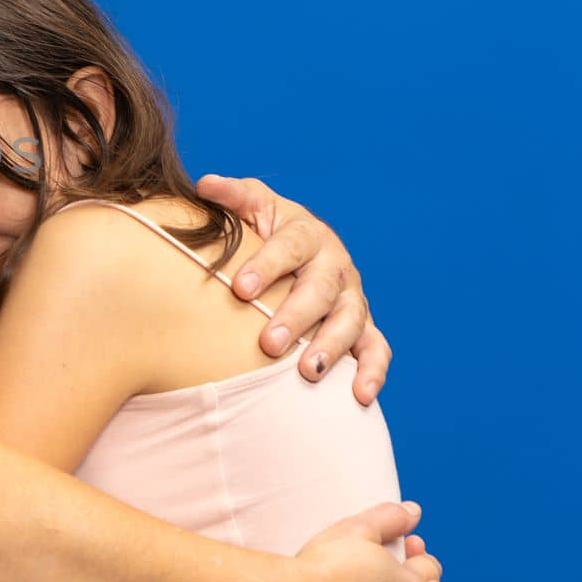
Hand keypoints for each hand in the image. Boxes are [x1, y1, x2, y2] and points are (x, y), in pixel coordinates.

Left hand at [197, 174, 389, 404]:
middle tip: (269, 343)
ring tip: (308, 372)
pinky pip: (376, 349)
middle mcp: (335, 264)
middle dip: (296, 316)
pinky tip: (359, 397)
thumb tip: (205, 184)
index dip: (267, 265)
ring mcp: (352, 297)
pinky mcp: (363, 326)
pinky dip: (372, 372)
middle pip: (320, 289)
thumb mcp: (251, 208)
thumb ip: (232, 197)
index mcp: (307, 232)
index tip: (240, 289)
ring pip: (350, 321)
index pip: (290, 245)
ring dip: (331, 347)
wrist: (297, 252)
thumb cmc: (264, 231)